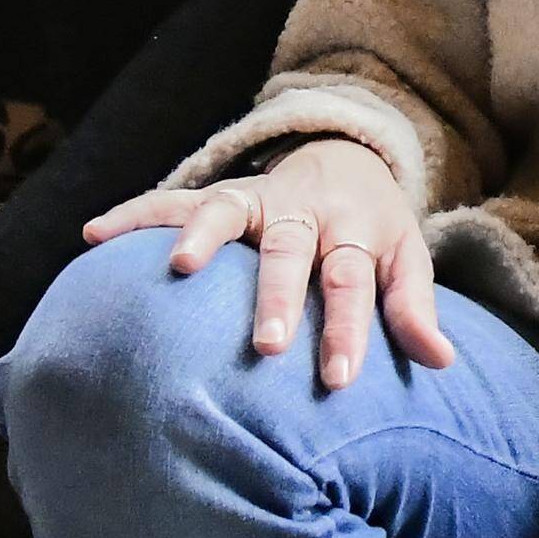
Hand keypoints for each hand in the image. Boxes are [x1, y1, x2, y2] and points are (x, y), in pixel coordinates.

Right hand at [81, 137, 451, 391]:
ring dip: (203, 235)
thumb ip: (413, 308)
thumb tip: (444, 362)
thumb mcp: (404, 259)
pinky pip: (173, 200)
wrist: (349, 158)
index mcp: (352, 231)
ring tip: (177, 267)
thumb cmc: (373, 230)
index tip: (340, 379)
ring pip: (227, 210)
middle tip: (266, 344)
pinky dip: (134, 214)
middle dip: (276, 295)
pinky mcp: (220, 196)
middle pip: (289, 249)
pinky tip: (94, 235)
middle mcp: (302, 210)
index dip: (346, 329)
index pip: (351, 281)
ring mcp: (256, 199)